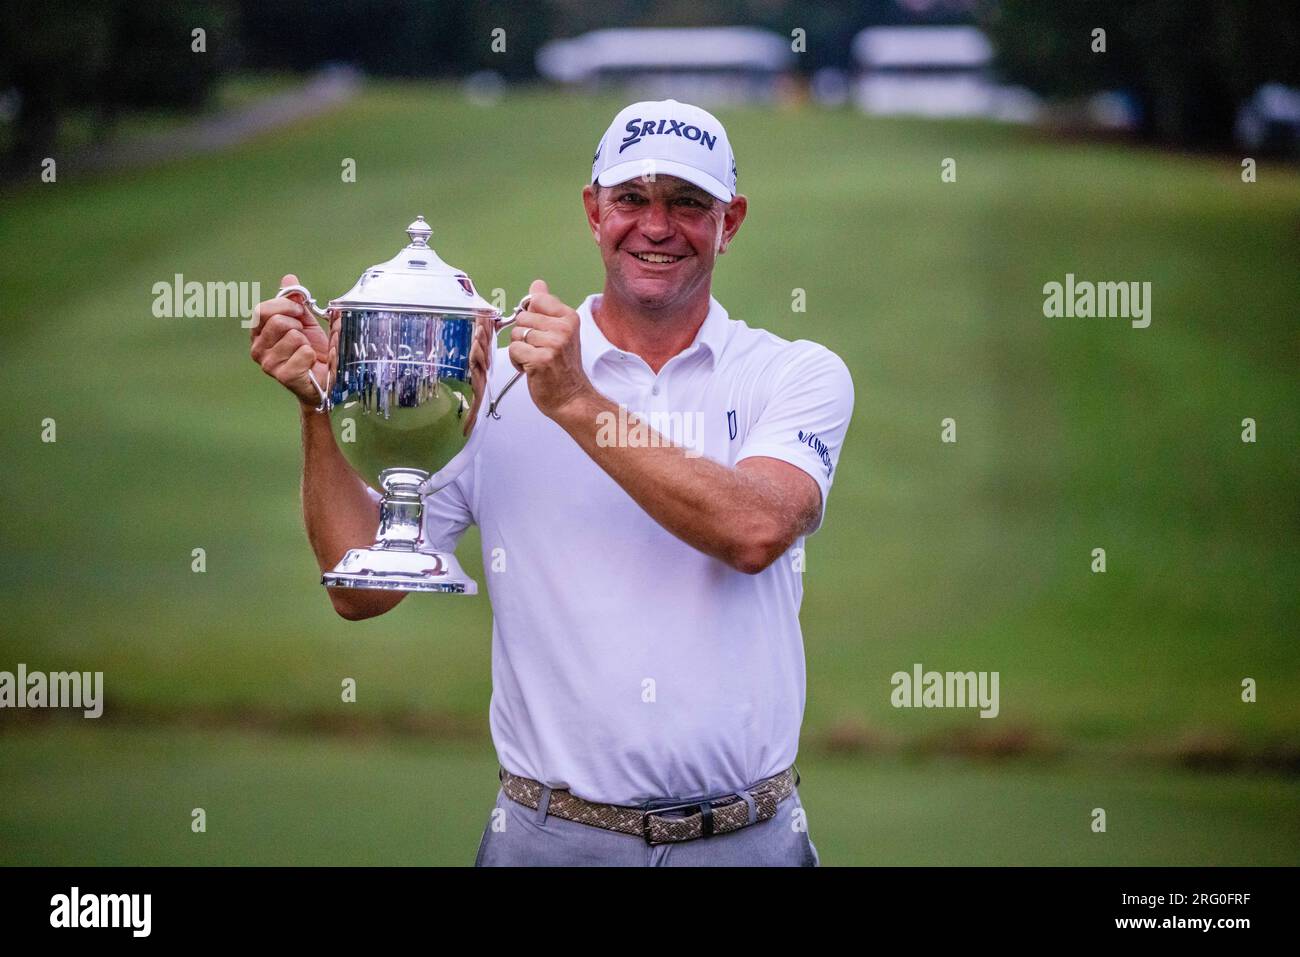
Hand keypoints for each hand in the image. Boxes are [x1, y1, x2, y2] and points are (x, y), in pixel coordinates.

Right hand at [250, 273, 331, 407]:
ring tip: (307, 351)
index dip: (284, 306)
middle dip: (298, 325)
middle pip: (276, 321)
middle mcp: (258, 349)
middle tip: (304, 336)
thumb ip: (295, 301)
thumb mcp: (305, 321)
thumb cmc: (314, 350)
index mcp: (259, 333)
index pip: (261, 310)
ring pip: (292, 336)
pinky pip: (303, 352)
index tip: (299, 311)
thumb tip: (288, 278)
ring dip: (306, 341)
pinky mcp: (284, 376)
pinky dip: (313, 355)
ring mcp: (269, 364)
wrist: (328, 379)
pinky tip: (311, 363)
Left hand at [508, 279, 593, 418]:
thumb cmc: (564, 367)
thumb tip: (538, 284)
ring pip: (516, 335)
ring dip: (521, 350)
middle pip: (522, 317)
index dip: (530, 317)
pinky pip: (514, 350)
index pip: (536, 300)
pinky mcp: (541, 359)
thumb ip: (547, 306)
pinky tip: (531, 369)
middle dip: (524, 336)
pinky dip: (517, 362)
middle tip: (539, 350)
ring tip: (536, 360)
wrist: (572, 397)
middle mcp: (563, 328)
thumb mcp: (560, 331)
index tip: (540, 331)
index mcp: (569, 318)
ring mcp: (553, 344)